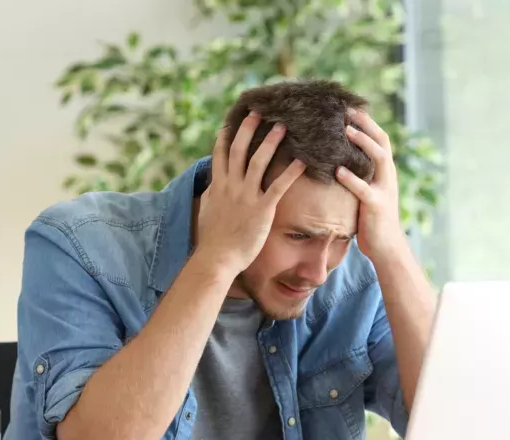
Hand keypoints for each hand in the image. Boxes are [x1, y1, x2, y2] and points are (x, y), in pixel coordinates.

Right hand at [196, 112, 305, 272]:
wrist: (217, 258)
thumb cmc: (213, 240)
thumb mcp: (208, 211)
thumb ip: (212, 194)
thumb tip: (213, 184)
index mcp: (218, 186)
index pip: (221, 155)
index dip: (226, 137)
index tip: (231, 122)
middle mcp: (231, 187)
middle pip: (240, 150)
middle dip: (248, 129)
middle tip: (259, 112)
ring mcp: (246, 196)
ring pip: (259, 162)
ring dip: (271, 142)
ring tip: (283, 127)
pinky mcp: (262, 209)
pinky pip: (278, 186)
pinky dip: (290, 172)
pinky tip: (302, 161)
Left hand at [335, 109, 406, 263]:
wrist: (386, 247)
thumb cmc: (371, 219)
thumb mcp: (366, 191)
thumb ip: (358, 175)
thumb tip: (335, 158)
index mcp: (384, 171)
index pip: (379, 138)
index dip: (366, 121)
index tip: (349, 107)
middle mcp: (388, 176)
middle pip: (382, 141)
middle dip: (366, 124)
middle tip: (347, 111)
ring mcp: (384, 190)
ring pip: (379, 159)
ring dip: (363, 143)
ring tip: (346, 131)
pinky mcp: (377, 206)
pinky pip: (364, 189)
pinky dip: (351, 179)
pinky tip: (337, 170)